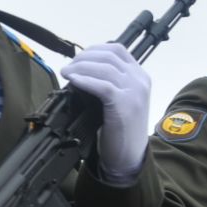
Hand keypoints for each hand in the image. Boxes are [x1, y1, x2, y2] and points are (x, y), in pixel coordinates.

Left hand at [60, 42, 152, 181]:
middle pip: (109, 56)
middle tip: (68, 66)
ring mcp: (134, 93)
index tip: (79, 58)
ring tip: (66, 73)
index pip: (117, 50)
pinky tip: (73, 81)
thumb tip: (82, 68)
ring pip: (104, 68)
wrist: (129, 157)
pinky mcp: (125, 105)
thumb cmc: (121, 129)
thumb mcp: (121, 99)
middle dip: (83, 58)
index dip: (94, 49)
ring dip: (81, 67)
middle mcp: (140, 81)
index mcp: (141, 76)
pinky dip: (85, 80)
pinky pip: (102, 86)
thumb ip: (110, 81)